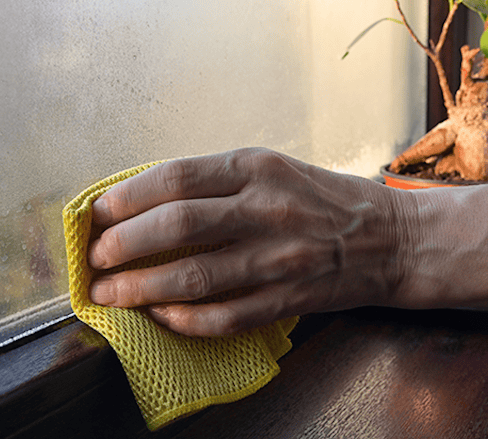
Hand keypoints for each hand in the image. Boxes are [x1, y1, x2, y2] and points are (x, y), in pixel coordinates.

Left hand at [87, 148, 407, 335]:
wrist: (393, 238)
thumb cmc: (322, 199)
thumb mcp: (271, 168)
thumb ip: (215, 181)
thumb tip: (144, 201)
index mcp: (256, 167)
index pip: (175, 178)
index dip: (127, 198)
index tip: (97, 214)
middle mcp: (266, 208)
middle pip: (177, 226)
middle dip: (123, 245)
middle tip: (95, 259)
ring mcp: (279, 257)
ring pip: (195, 276)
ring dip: (141, 289)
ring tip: (109, 295)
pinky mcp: (290, 298)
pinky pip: (227, 316)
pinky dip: (186, 320)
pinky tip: (161, 318)